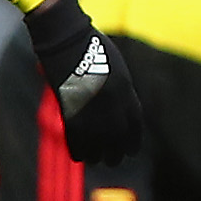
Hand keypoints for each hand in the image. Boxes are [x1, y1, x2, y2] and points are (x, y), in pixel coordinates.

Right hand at [26, 0, 143, 162]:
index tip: (131, 151)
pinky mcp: (69, 111)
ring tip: (98, 161)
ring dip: (98, 157)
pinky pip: (76, 140)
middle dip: (117, 154)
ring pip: (98, 145)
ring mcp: (91, 108)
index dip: (133, 141)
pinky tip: (80, 157)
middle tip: (113, 161)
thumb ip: (122, 92)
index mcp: (126, 91)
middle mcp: (111, 104)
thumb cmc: (92, 49)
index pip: (134, 126)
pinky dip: (79, 151)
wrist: (67, 40)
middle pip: (118, 139)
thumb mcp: (117, 69)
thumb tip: (121, 112)